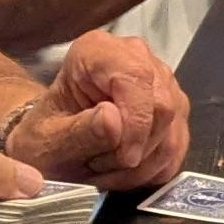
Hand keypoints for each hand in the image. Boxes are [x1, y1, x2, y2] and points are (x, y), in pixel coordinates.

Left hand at [12, 28, 190, 195]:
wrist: (52, 142)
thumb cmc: (46, 135)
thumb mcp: (49, 141)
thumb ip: (80, 132)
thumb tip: (115, 121)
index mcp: (97, 51)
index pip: (137, 79)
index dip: (136, 123)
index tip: (123, 158)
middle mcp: (136, 57)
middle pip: (163, 107)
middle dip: (137, 150)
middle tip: (100, 167)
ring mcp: (161, 83)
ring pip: (172, 131)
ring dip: (142, 165)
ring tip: (105, 170)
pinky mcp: (174, 109)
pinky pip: (177, 147)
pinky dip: (153, 170)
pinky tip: (124, 172)